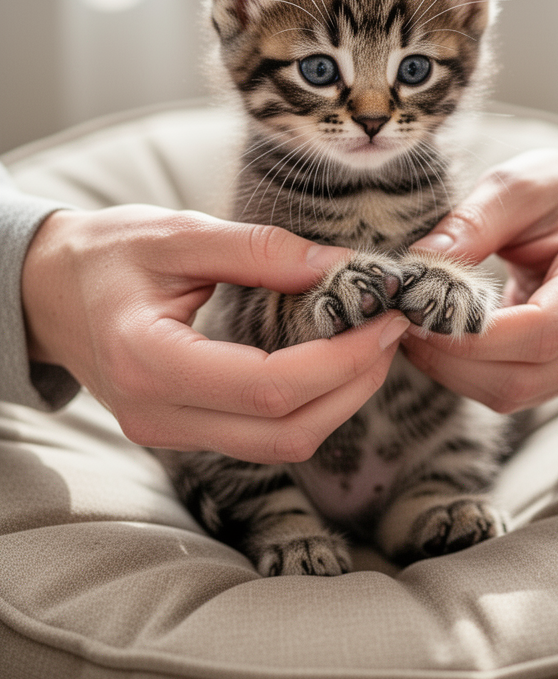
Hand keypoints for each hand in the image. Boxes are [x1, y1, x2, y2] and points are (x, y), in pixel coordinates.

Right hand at [21, 206, 407, 462]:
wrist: (44, 290)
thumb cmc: (107, 254)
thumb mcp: (180, 232)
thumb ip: (262, 250)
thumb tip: (344, 266)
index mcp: (148, 362)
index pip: (269, 385)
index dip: (342, 359)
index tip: (387, 317)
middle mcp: (158, 416)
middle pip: (286, 431)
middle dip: (355, 385)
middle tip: (392, 331)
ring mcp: (169, 434)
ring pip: (282, 445)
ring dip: (342, 401)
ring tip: (373, 345)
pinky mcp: (186, 434)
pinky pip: (265, 437)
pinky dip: (313, 405)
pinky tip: (337, 361)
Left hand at [403, 133, 557, 411]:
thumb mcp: (519, 186)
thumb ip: (471, 224)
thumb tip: (417, 269)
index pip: (540, 332)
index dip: (471, 337)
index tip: (416, 313)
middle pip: (526, 376)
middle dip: (453, 361)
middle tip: (403, 324)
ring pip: (518, 392)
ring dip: (457, 372)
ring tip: (420, 329)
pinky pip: (520, 388)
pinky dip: (474, 372)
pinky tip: (448, 339)